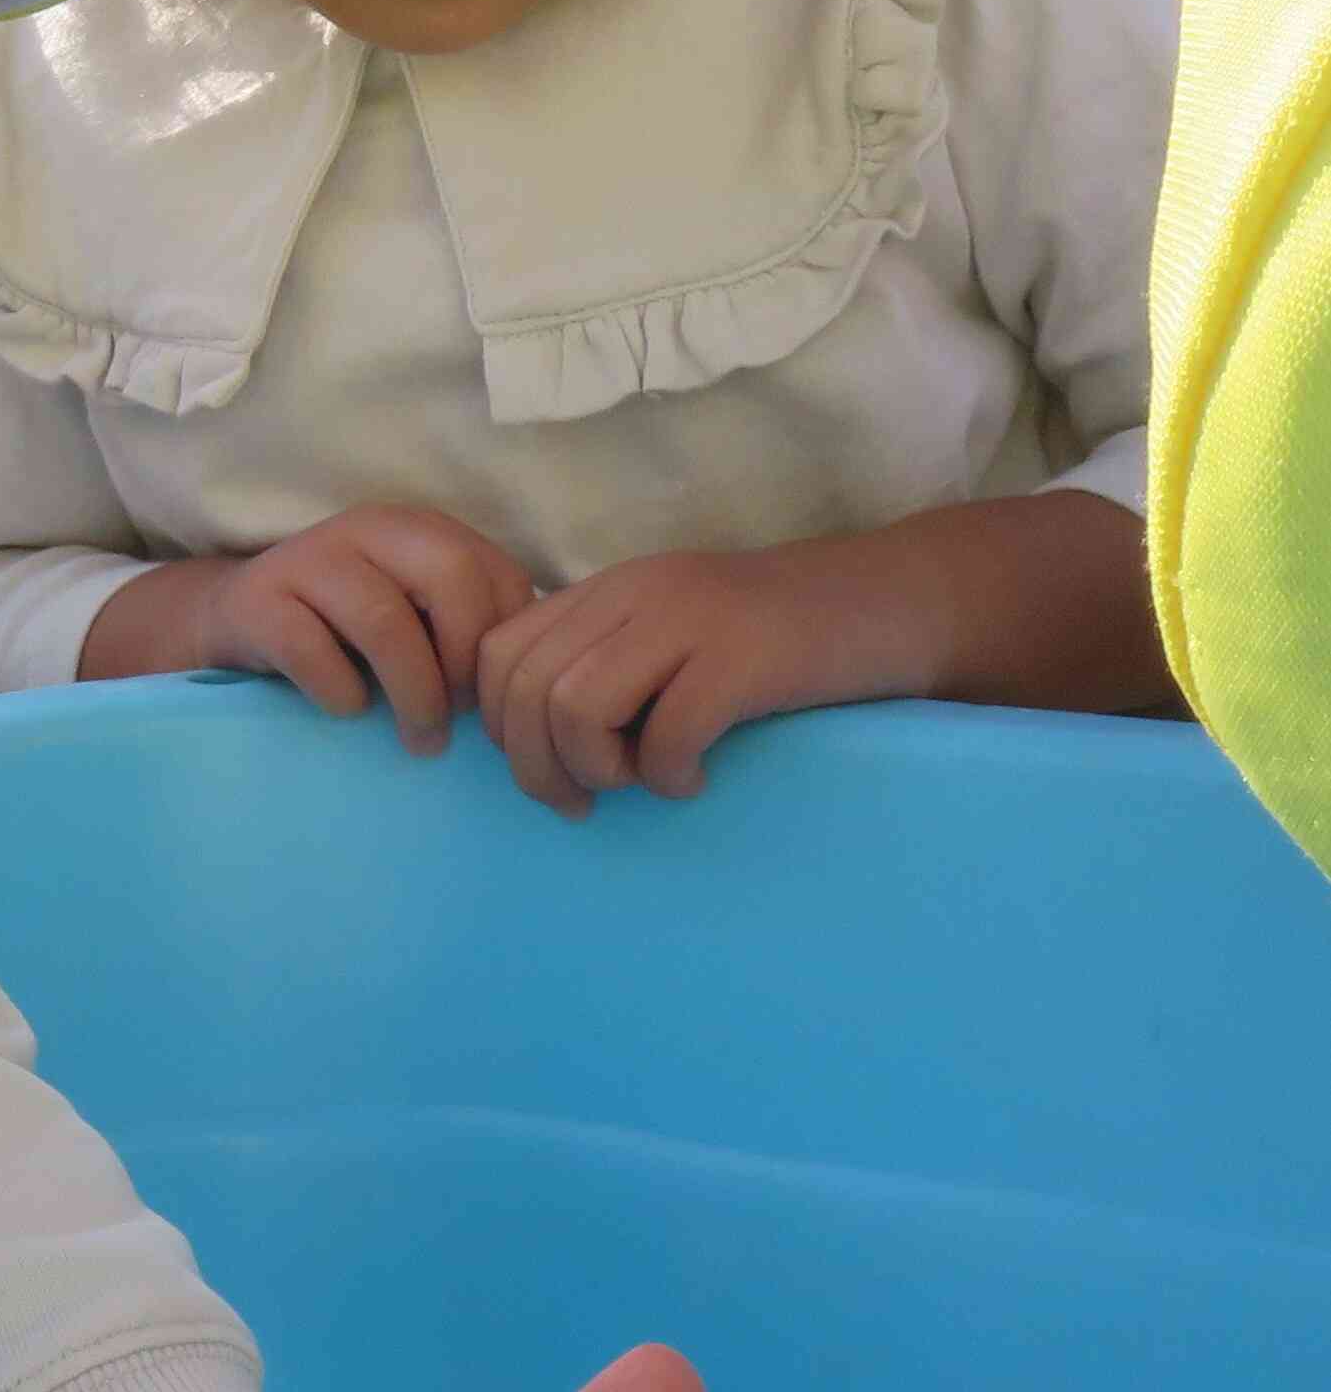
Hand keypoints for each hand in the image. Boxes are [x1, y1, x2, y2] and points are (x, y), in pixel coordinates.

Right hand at [200, 506, 539, 755]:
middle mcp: (367, 529)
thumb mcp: (413, 616)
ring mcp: (307, 558)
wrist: (236, 619)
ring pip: (382, 621)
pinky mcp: (255, 600)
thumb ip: (465, 628)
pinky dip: (341, 694)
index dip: (504, 645)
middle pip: (448, 578)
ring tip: (420, 741)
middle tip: (458, 718)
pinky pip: (311, 651)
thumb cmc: (344, 631)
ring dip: (413, 694)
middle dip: (464, 661)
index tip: (489, 700)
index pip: (496, 574)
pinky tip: (349, 711)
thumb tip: (525, 684)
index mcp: (420, 529)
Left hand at [474, 539, 929, 816]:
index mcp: (609, 589)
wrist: (893, 605)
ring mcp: (690, 618)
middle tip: (585, 802)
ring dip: (599, 768)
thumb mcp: (671, 637)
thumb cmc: (776, 643)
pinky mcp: (744, 655)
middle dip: (539, 767)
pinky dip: (669, 775)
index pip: (499, 654)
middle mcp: (637, 591)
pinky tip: (697, 779)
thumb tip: (530, 743)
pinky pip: (666, 732)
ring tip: (646, 779)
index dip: (502, 726)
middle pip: (526, 689)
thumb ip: (602, 664)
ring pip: (575, 708)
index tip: (547, 766)